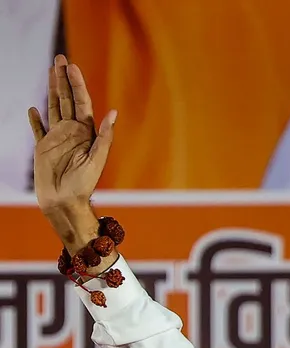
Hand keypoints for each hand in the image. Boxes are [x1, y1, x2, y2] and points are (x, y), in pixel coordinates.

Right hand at [29, 55, 116, 213]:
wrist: (65, 202)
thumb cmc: (84, 184)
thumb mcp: (98, 159)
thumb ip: (104, 136)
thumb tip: (113, 112)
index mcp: (86, 132)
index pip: (81, 102)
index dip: (77, 84)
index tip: (71, 67)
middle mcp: (72, 132)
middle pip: (67, 99)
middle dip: (63, 79)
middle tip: (60, 59)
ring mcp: (57, 138)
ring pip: (54, 108)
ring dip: (52, 90)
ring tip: (50, 72)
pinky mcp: (43, 148)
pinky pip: (39, 129)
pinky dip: (35, 119)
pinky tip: (33, 108)